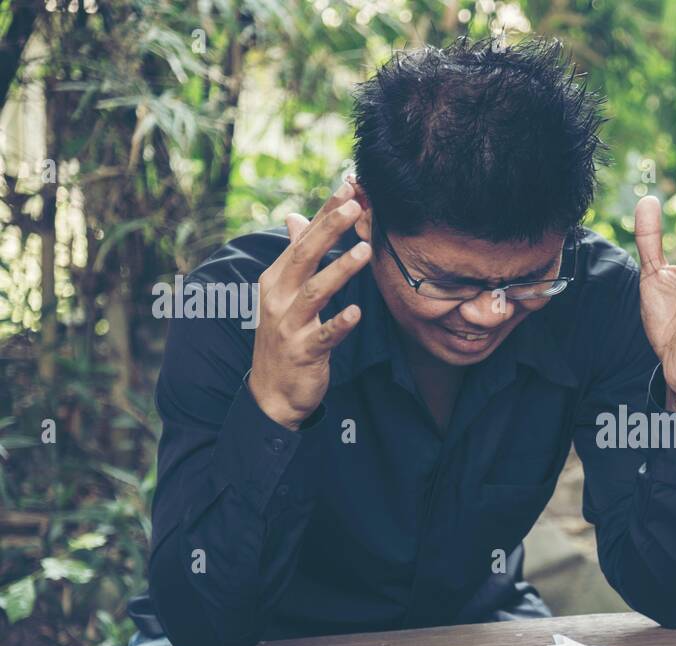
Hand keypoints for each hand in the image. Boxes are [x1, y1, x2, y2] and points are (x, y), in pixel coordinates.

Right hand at [247, 179, 372, 429]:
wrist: (272, 392)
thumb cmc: (286, 336)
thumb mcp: (286, 293)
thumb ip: (296, 255)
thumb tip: (295, 217)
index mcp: (277, 277)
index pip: (303, 237)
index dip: (325, 211)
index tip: (349, 185)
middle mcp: (278, 296)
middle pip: (305, 255)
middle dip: (330, 228)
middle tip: (357, 204)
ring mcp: (289, 325)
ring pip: (315, 292)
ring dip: (341, 270)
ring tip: (366, 250)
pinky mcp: (304, 352)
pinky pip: (325, 335)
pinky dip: (340, 323)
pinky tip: (358, 313)